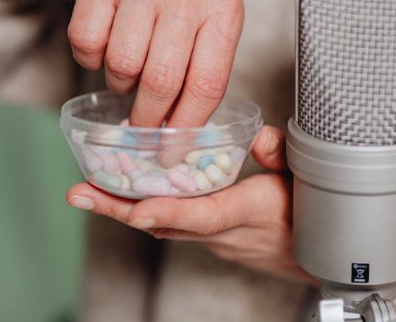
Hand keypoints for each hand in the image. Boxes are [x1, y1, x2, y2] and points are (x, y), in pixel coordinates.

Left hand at [66, 126, 317, 285]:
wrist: (316, 258)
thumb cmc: (314, 214)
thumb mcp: (309, 178)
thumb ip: (282, 154)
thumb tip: (256, 136)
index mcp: (252, 213)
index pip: (207, 215)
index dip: (171, 213)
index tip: (137, 211)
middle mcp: (226, 232)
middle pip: (168, 225)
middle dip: (121, 209)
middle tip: (79, 194)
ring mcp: (215, 240)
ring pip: (163, 227)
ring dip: (123, 209)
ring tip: (85, 191)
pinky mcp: (210, 238)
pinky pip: (171, 226)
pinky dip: (143, 210)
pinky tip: (121, 194)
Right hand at [68, 0, 243, 127]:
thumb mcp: (216, 15)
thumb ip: (205, 66)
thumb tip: (182, 132)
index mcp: (224, 10)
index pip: (207, 85)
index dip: (187, 127)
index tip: (172, 151)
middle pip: (161, 81)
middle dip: (148, 117)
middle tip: (143, 126)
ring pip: (122, 65)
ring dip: (120, 84)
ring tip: (128, 74)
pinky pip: (86, 41)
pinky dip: (90, 57)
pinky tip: (105, 46)